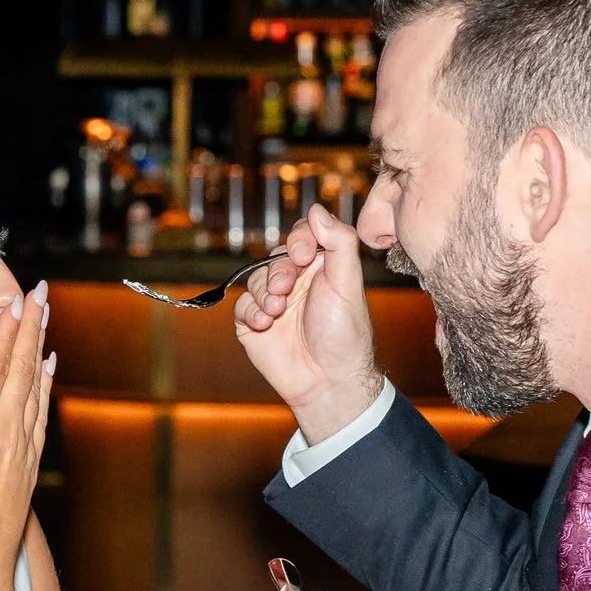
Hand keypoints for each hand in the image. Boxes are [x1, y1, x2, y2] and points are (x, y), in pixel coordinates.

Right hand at [0, 285, 53, 584]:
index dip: (6, 332)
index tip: (17, 301)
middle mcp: (4, 434)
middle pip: (22, 370)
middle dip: (32, 328)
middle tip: (42, 294)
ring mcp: (21, 450)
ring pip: (36, 388)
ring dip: (41, 350)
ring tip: (47, 321)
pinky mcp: (29, 467)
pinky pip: (41, 415)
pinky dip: (46, 387)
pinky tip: (48, 373)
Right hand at [233, 202, 385, 443]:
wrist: (328, 381)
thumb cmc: (345, 333)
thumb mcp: (348, 282)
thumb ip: (339, 242)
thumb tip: (317, 209)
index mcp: (322, 268)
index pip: (303, 236)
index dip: (298, 240)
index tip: (303, 255)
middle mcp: (298, 282)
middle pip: (274, 257)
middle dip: (278, 270)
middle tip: (286, 288)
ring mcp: (274, 303)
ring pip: (256, 280)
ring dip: (264, 293)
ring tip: (277, 311)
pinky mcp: (254, 325)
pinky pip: (242, 306)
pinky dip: (251, 312)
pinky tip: (264, 323)